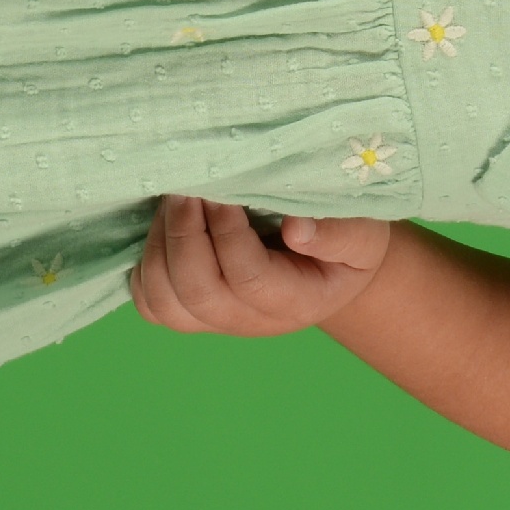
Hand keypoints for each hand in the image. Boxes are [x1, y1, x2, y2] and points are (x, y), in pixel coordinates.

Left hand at [128, 196, 396, 334]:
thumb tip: (295, 228)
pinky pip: (150, 302)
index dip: (227, 233)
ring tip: (176, 200)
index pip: (248, 278)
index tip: (224, 191)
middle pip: (198, 293)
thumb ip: (339, 234)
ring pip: (165, 301)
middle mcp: (251, 321)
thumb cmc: (347, 238)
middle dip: (184, 234)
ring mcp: (216, 320)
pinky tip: (166, 227)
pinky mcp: (189, 311)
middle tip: (186, 188)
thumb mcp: (362, 232)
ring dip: (160, 245)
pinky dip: (146, 264)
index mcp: (295, 302)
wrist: (329, 261)